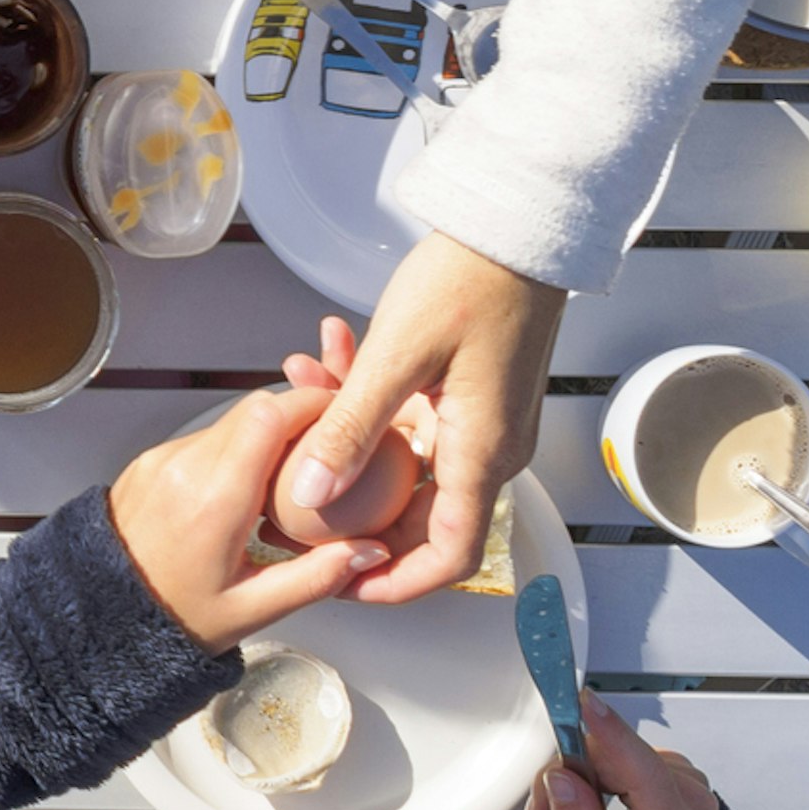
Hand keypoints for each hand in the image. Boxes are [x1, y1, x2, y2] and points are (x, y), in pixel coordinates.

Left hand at [107, 383, 391, 653]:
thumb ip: (317, 577)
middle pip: (253, 410)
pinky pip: (204, 438)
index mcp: (214, 499)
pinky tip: (252, 485)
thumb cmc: (172, 618)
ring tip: (294, 472)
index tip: (341, 418)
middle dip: (298, 417)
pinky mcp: (150, 462)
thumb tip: (370, 553)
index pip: (270, 417)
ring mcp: (162, 459)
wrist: (99, 618)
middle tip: (329, 446)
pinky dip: (235, 450)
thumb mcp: (252, 609)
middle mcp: (184, 466)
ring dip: (266, 435)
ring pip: (229, 421)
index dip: (312, 406)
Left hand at [276, 233, 565, 603]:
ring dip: (347, 434)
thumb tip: (309, 497)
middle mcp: (487, 448)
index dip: (396, 583)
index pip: (449, 557)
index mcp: (482, 454)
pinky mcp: (463, 393)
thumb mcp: (396, 356)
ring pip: (401, 458)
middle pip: (417, 514)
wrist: (517, 224)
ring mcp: (476, 421)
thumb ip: (349, 430)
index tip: (344, 585)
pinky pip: (408, 418)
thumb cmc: (472, 279)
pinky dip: (365, 398)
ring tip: (297, 390)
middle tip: (291, 498)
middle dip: (351, 506)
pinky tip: (323, 358)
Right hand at [526, 696, 719, 809]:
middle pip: (612, 757)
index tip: (581, 703)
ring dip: (577, 787)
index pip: (641, 769)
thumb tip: (558, 777)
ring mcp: (686, 781)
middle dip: (566, 781)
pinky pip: (619, 759)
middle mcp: (691, 796)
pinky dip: (594, 783)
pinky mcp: (673, 774)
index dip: (607, 733)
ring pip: (609, 756)